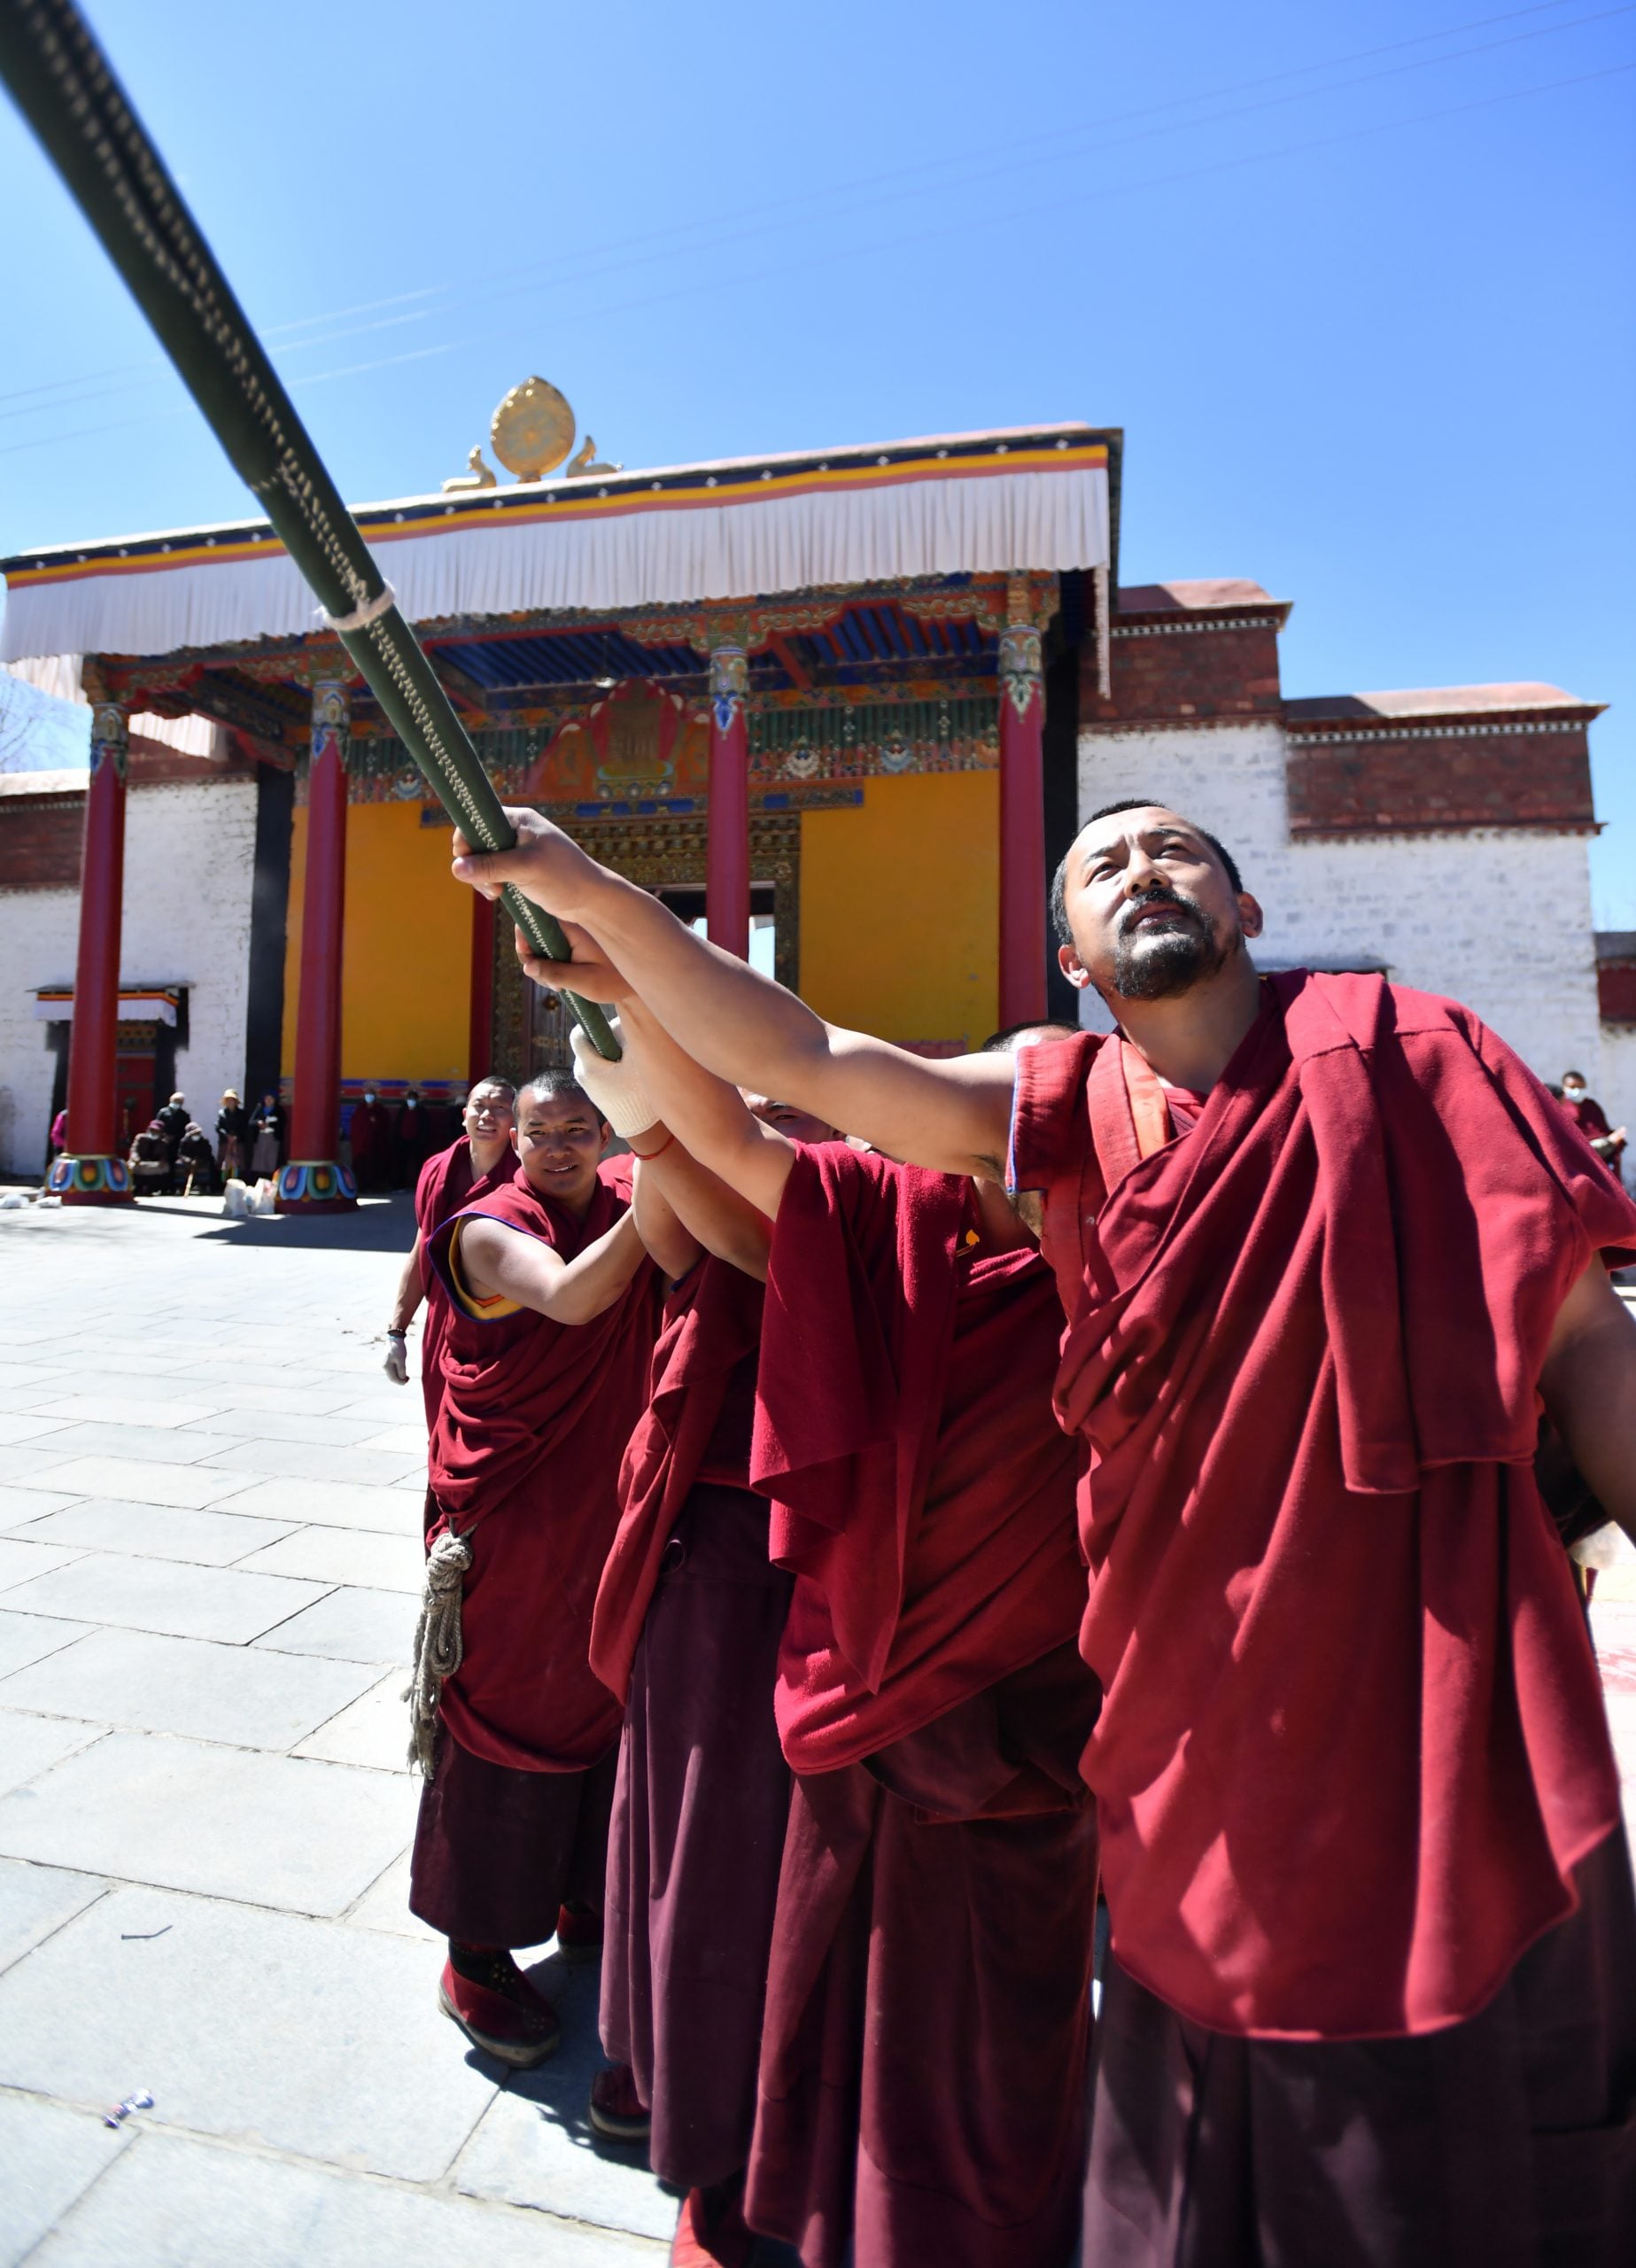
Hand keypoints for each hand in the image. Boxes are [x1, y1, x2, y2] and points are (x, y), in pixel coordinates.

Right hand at [383, 1336, 408, 1384]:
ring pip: (392, 1374)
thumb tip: (402, 1378)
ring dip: (399, 1377)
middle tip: (408, 1380)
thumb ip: (401, 1369)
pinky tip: (403, 1372)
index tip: (407, 1382)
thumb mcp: (401, 1359)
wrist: (394, 1338)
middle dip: (400, 1380)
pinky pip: (392, 1370)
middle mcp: (384, 1366)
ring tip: (407, 1377)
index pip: (393, 1378)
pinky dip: (397, 1372)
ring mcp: (385, 1364)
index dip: (400, 1382)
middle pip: (392, 1377)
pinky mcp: (387, 1361)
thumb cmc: (398, 1348)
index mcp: (386, 1366)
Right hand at [452, 809, 599, 919]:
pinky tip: (499, 894)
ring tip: (496, 893)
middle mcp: (516, 830)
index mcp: (519, 820)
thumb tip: (456, 868)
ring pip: (483, 860)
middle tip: (489, 885)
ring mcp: (518, 850)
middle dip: (475, 864)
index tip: (467, 864)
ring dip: (482, 877)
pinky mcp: (520, 868)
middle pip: (478, 841)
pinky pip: (494, 871)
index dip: (467, 840)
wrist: (590, 899)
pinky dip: (491, 883)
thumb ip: (491, 867)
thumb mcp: (526, 869)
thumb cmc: (564, 877)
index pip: (479, 820)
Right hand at [512, 922, 631, 1007]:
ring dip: (542, 966)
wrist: (637, 981)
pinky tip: (562, 984)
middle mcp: (571, 925)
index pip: (538, 919)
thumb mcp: (585, 981)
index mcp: (574, 926)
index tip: (526, 955)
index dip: (525, 935)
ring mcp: (571, 934)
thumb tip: (527, 967)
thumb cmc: (616, 980)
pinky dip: (551, 966)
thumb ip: (556, 973)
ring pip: (542, 945)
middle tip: (549, 982)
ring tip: (559, 986)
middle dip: (534, 958)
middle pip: (535, 933)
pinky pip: (552, 950)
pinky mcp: (573, 943)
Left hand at [570, 1018, 658, 1137]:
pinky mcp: (594, 1090)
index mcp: (588, 1065)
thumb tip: (619, 1014)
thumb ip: (625, 1033)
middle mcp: (581, 1074)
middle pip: (588, 1044)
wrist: (640, 1127)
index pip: (578, 1034)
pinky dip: (609, 1065)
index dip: (590, 1023)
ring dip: (608, 1053)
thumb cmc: (639, 1092)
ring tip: (627, 1063)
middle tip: (624, 1045)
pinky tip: (625, 1074)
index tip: (607, 1023)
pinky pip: (597, 1068)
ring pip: (593, 1056)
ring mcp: (586, 1083)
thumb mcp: (637, 1058)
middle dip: (604, 1040)